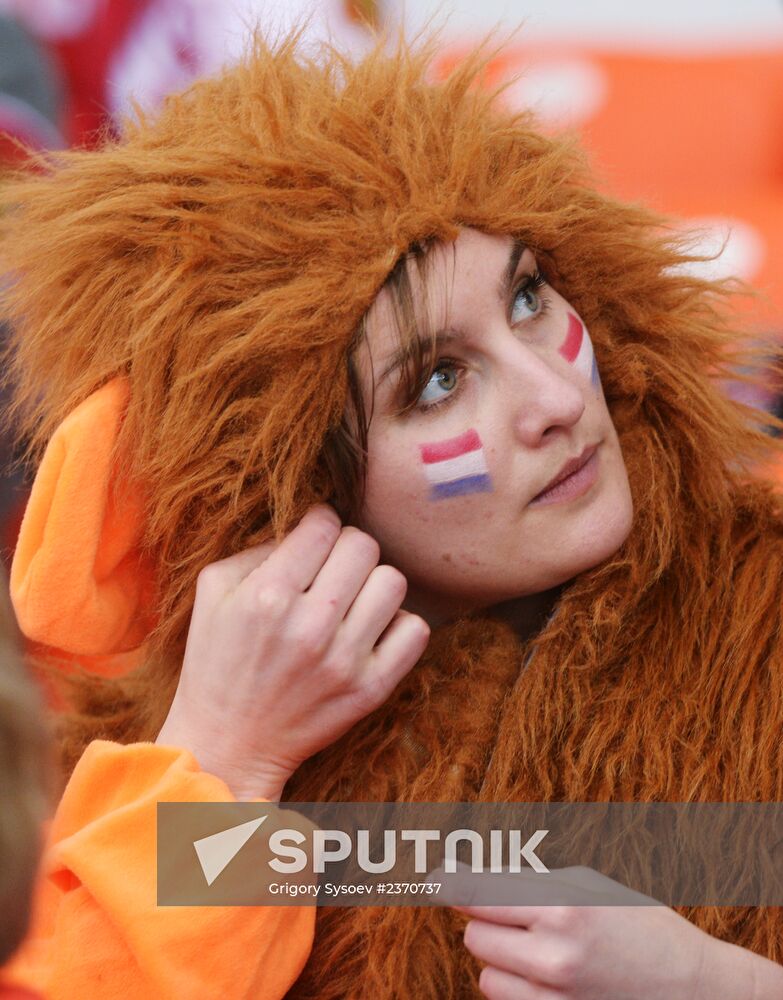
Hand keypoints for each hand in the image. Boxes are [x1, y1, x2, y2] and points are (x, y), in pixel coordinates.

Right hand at [156, 504, 429, 798]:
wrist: (228, 744)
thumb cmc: (216, 660)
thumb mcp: (213, 593)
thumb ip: (258, 549)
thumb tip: (309, 525)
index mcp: (267, 596)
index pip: (324, 525)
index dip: (320, 522)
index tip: (315, 537)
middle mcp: (309, 626)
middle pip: (363, 546)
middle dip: (347, 548)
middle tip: (332, 568)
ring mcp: (344, 660)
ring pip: (393, 582)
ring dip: (372, 584)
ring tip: (350, 600)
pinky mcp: (370, 689)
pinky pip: (415, 630)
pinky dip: (397, 624)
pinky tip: (369, 630)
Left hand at [443, 867, 782, 999]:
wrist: (694, 991)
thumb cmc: (643, 927)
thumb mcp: (592, 889)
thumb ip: (534, 884)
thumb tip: (476, 880)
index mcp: (563, 909)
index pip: (482, 894)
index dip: (452, 884)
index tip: (433, 878)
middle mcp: (555, 957)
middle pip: (477, 937)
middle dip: (488, 924)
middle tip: (518, 919)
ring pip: (486, 978)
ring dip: (500, 963)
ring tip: (538, 952)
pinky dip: (516, 991)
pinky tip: (546, 979)